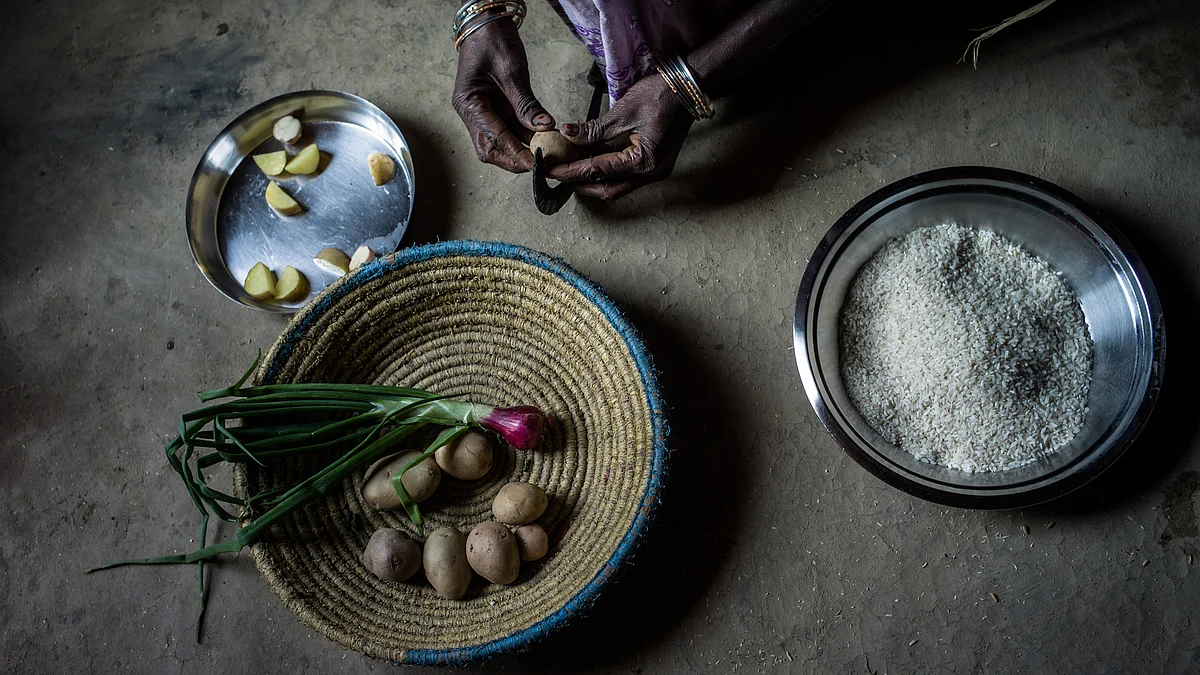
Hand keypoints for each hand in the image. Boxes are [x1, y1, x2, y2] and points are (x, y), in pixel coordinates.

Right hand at [451, 18, 554, 172]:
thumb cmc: (491, 39)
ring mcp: (484, 112)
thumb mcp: (511, 70)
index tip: (535, 163)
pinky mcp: (497, 108)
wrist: (487, 22)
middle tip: (542, 165)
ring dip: (524, 149)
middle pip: (491, 149)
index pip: (493, 137)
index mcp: (467, 104)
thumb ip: (526, 102)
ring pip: (503, 142)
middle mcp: (472, 113)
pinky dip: (528, 136)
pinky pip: (512, 128)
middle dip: (515, 159)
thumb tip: (544, 127)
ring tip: (548, 155)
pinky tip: (546, 140)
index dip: (515, 152)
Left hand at [547, 74, 693, 199]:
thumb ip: (594, 130)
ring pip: (615, 185)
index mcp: (644, 163)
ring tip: (568, 168)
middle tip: (556, 174)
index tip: (550, 169)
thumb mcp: (623, 113)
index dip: (571, 171)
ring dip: (591, 180)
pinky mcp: (652, 163)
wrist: (688, 88)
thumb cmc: (661, 96)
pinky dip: (604, 170)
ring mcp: (653, 170)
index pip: (599, 171)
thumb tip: (567, 135)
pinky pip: (624, 174)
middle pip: (607, 189)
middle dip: (580, 184)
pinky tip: (587, 161)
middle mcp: (650, 173)